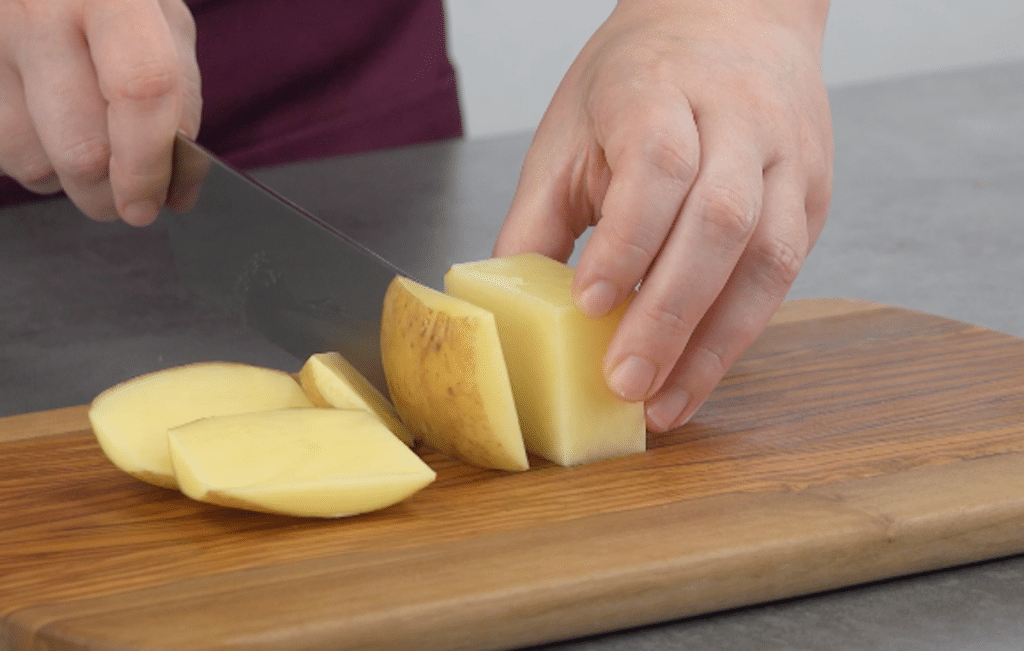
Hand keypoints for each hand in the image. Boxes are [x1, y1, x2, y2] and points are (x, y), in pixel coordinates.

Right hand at [0, 0, 200, 224]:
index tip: (149, 205)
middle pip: (81, 146)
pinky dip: (31, 160)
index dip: (149, 162)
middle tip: (131, 199)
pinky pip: (0, 151)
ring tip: (88, 144)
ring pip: (31, 160)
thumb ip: (181, 103)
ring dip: (68, 179)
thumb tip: (176, 191)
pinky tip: (46, 128)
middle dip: (112, 194)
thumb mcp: (164, 27)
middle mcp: (38, 11)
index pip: (140, 88)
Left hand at [493, 0, 832, 431]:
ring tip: (664, 404)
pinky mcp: (811, 194)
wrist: (731, 19)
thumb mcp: (569, 130)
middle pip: (719, 220)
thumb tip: (506, 309)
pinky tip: (698, 374)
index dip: (628, 239)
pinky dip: (738, 332)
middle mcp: (741, 118)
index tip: (589, 303)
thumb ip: (538, 218)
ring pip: (767, 257)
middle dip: (669, 313)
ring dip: (713, 343)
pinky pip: (784, 273)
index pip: (658, 164)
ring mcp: (787, 156)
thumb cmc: (638, 81)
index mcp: (663, 87)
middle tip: (623, 382)